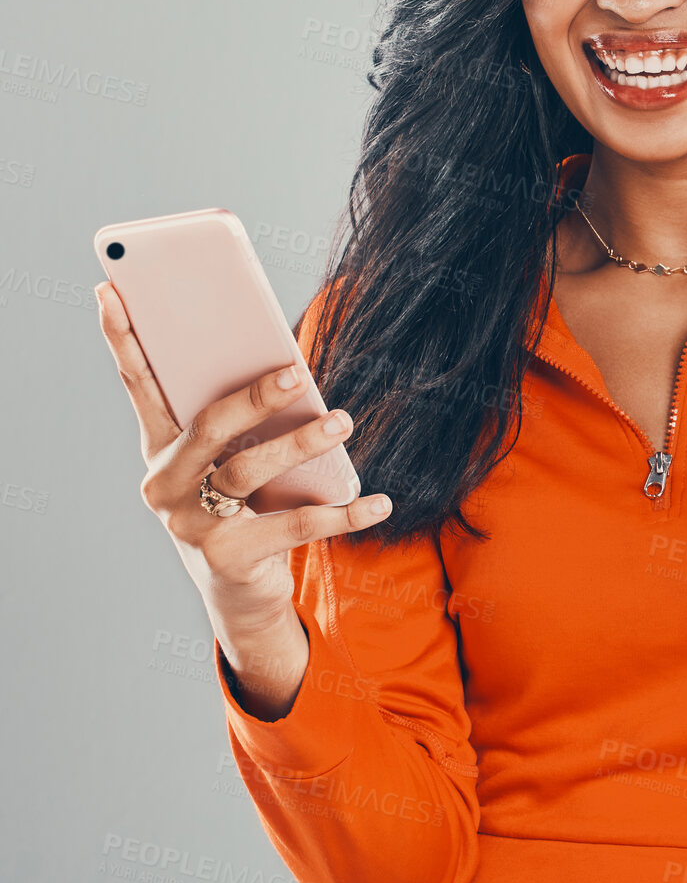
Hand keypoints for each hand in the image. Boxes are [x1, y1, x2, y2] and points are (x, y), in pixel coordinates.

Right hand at [94, 279, 392, 637]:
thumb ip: (243, 419)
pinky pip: (294, 526)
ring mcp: (192, 524)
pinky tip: (379, 502)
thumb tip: (288, 366)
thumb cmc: (240, 506)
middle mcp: (165, 483)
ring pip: (249, 471)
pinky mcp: (229, 557)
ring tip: (343, 421)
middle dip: (254, 395)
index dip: (123, 339)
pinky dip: (342, 513)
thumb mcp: (233, 460)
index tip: (111, 288)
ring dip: (301, 443)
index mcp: (160, 448)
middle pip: (208, 426)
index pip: (139, 385)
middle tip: (298, 371)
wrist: (238, 594)